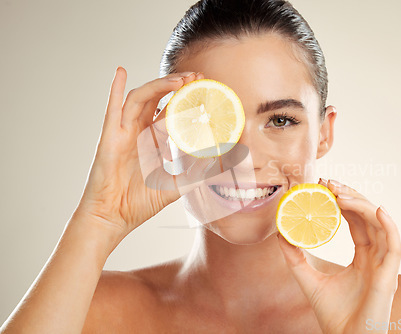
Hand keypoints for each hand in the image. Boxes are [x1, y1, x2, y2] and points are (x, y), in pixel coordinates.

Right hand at [73, 67, 203, 236]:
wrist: (114, 217)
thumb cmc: (140, 202)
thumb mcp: (177, 185)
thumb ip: (197, 174)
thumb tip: (220, 162)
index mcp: (155, 140)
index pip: (174, 111)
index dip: (189, 98)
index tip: (207, 88)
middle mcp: (140, 131)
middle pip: (159, 98)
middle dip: (178, 85)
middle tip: (198, 77)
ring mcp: (124, 131)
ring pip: (141, 99)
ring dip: (160, 86)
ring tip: (181, 80)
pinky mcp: (110, 137)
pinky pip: (113, 109)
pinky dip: (114, 89)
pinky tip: (121, 71)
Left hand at [277, 179, 400, 333]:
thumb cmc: (332, 315)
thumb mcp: (308, 279)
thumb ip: (295, 257)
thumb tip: (280, 234)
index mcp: (362, 257)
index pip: (356, 222)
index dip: (345, 202)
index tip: (325, 187)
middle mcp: (375, 257)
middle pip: (369, 218)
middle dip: (352, 197)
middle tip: (329, 183)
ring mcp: (384, 265)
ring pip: (380, 226)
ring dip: (362, 205)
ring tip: (340, 193)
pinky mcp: (389, 276)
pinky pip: (395, 246)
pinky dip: (389, 226)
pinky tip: (377, 209)